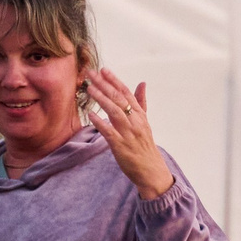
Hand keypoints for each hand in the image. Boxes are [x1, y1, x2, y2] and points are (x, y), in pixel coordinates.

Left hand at [81, 67, 174, 200]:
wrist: (151, 170)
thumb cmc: (145, 146)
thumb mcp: (145, 122)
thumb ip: (141, 102)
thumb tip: (142, 83)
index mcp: (140, 115)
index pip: (126, 93)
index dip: (114, 80)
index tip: (103, 70)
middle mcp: (135, 121)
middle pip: (118, 99)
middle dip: (104, 85)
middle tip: (90, 74)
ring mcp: (128, 133)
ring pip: (114, 112)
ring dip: (101, 98)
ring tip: (89, 88)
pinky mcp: (120, 146)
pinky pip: (108, 132)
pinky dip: (99, 122)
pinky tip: (90, 114)